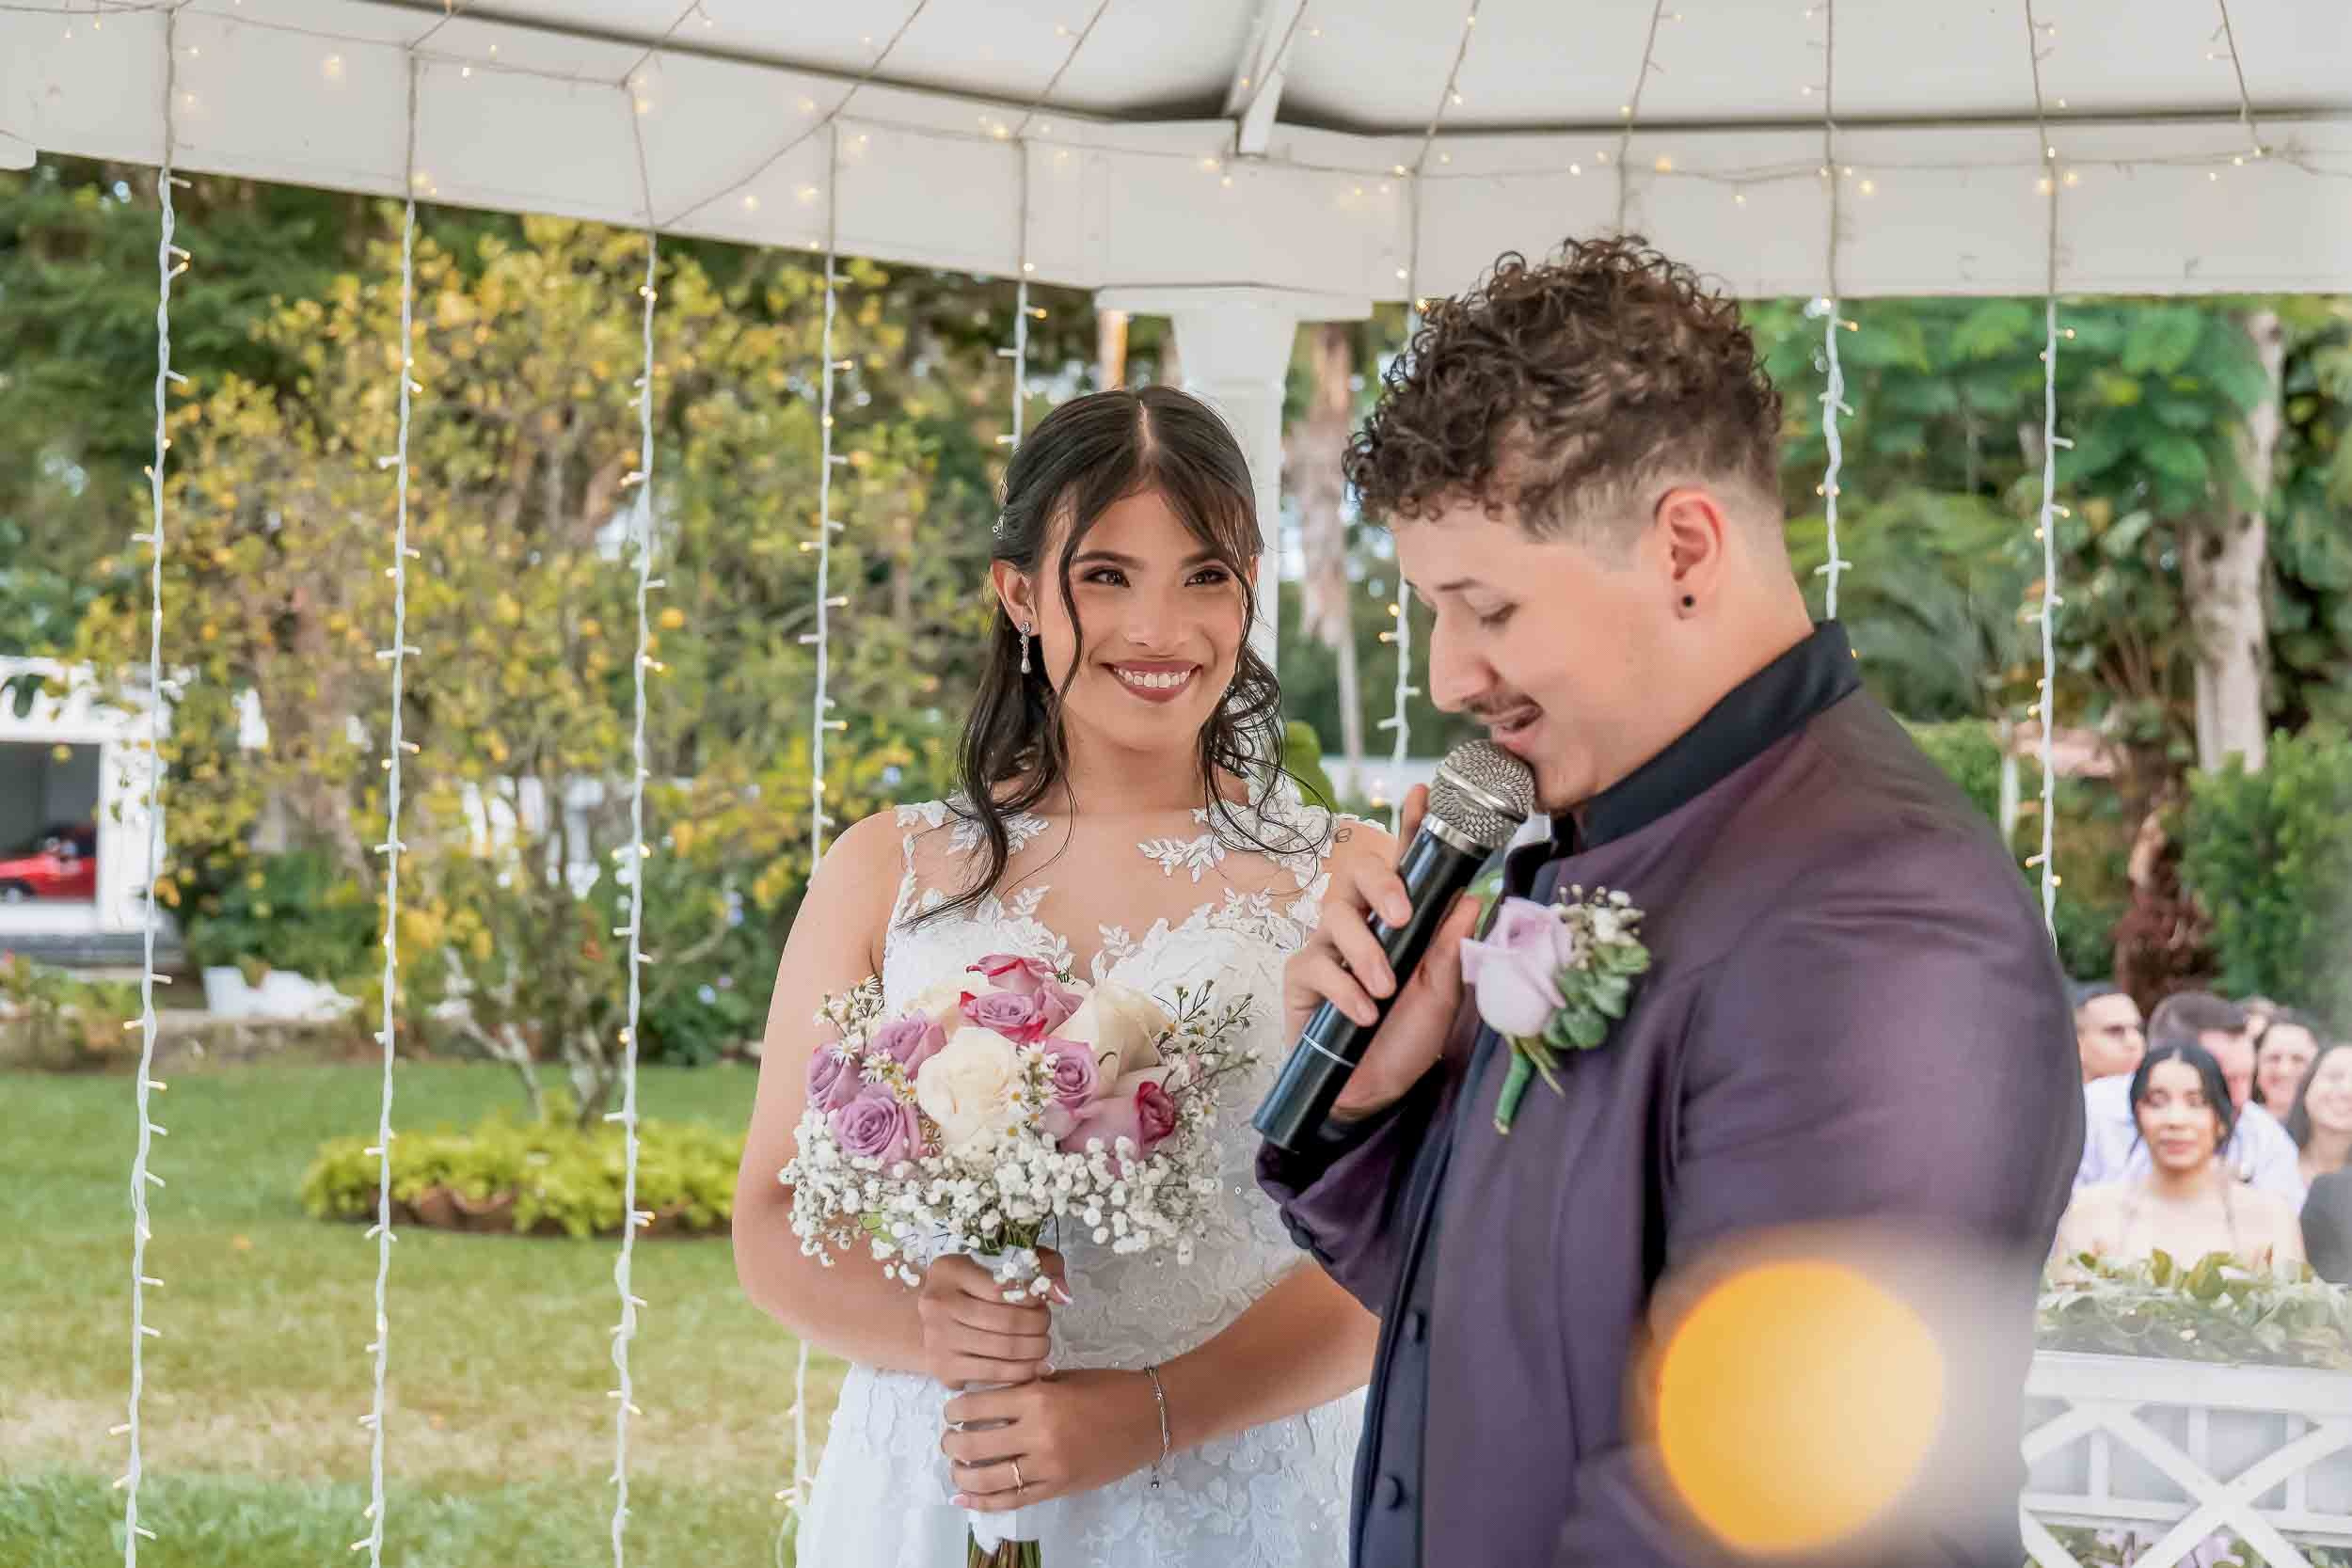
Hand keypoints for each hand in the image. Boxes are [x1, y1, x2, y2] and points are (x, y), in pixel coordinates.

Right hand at [915, 1248, 1071, 1390]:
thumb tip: (1063, 1294)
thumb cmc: (973, 1285)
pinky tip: (1035, 1367)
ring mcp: (938, 1340)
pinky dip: (1021, 1373)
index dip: (1032, 1298)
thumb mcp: (1002, 1262)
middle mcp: (938, 1305)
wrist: (932, 1317)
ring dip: (1034, 1350)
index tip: (1042, 1302)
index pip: (1003, 1288)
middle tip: (1046, 1326)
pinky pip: (993, 1375)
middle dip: (1038, 1326)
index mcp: (950, 1271)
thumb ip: (1041, 1266)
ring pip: (1003, 1350)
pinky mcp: (944, 1369)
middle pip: (1007, 1322)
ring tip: (1044, 1345)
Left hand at [941, 1369, 1162, 1512]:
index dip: (956, 1410)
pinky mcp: (1059, 1488)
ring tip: (956, 1468)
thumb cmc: (1110, 1389)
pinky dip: (984, 1501)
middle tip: (949, 1440)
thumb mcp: (1065, 1378)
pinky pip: (1013, 1500)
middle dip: (952, 1444)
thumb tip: (991, 1397)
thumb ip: (1027, 1388)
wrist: (1150, 1417)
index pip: (978, 1407)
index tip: (951, 1411)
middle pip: (975, 1445)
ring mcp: (1049, 1466)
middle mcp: (1038, 1433)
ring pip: (988, 1478)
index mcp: (1039, 1397)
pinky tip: (964, 1497)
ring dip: (962, 1475)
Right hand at [1282, 784, 1479, 1121]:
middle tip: (1402, 916)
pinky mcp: (1300, 979)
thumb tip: (1474, 898)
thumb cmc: (1406, 1039)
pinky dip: (1344, 990)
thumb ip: (1452, 950)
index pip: (1405, 866)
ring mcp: (1327, 948)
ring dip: (1365, 952)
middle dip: (1381, 885)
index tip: (1424, 794)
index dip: (1411, 828)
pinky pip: (1316, 966)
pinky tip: (1363, 1014)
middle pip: (1356, 874)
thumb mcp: (1441, 997)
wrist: (1372, 1094)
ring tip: (1385, 989)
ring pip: (1334, 917)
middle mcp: (1360, 924)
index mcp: (1399, 920)